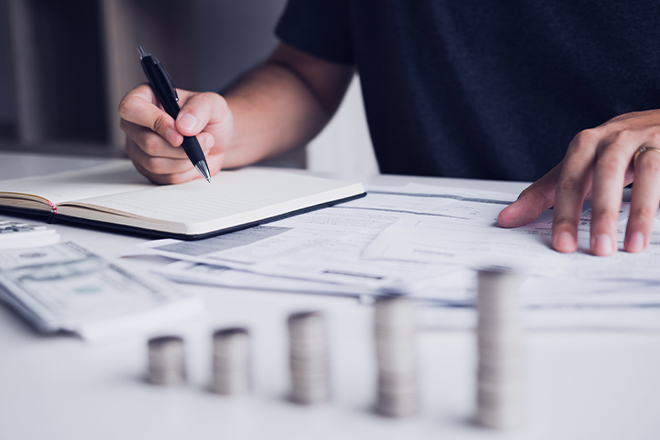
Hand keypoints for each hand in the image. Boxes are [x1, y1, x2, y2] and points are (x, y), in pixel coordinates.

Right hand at [118, 84, 233, 183]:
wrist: (217, 139)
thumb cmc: (209, 117)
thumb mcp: (212, 103)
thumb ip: (199, 108)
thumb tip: (183, 125)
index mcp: (144, 98)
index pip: (131, 109)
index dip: (156, 123)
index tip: (180, 133)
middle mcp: (136, 124)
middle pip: (148, 143)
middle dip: (182, 148)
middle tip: (204, 139)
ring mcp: (139, 148)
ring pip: (156, 164)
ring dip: (186, 160)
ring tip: (201, 148)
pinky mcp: (148, 169)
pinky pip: (165, 178)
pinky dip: (186, 172)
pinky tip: (194, 160)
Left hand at [498, 109, 659, 255]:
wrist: (659, 122)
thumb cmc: (612, 151)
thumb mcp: (577, 169)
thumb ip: (544, 194)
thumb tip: (506, 219)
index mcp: (584, 144)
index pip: (568, 180)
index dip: (564, 213)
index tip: (562, 245)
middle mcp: (614, 137)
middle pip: (604, 173)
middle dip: (601, 213)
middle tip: (598, 248)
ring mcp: (647, 139)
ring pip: (646, 172)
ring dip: (639, 211)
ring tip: (631, 245)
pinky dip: (659, 202)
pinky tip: (653, 228)